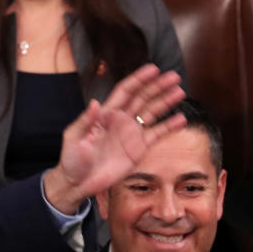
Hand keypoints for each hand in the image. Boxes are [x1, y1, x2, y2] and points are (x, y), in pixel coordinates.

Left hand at [43, 65, 186, 213]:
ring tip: (180, 92)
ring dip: (166, 102)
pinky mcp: (138, 149)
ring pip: (152, 113)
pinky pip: (156, 134)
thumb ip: (85, 121)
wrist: (78, 183)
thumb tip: (95, 103)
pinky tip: (181, 119)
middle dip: (158, 86)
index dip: (139, 79)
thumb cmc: (71, 159)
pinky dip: (168, 127)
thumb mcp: (73, 138)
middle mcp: (121, 120)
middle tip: (174, 76)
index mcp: (105, 114)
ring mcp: (131, 133)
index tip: (154, 69)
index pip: (125, 91)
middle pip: (143, 98)